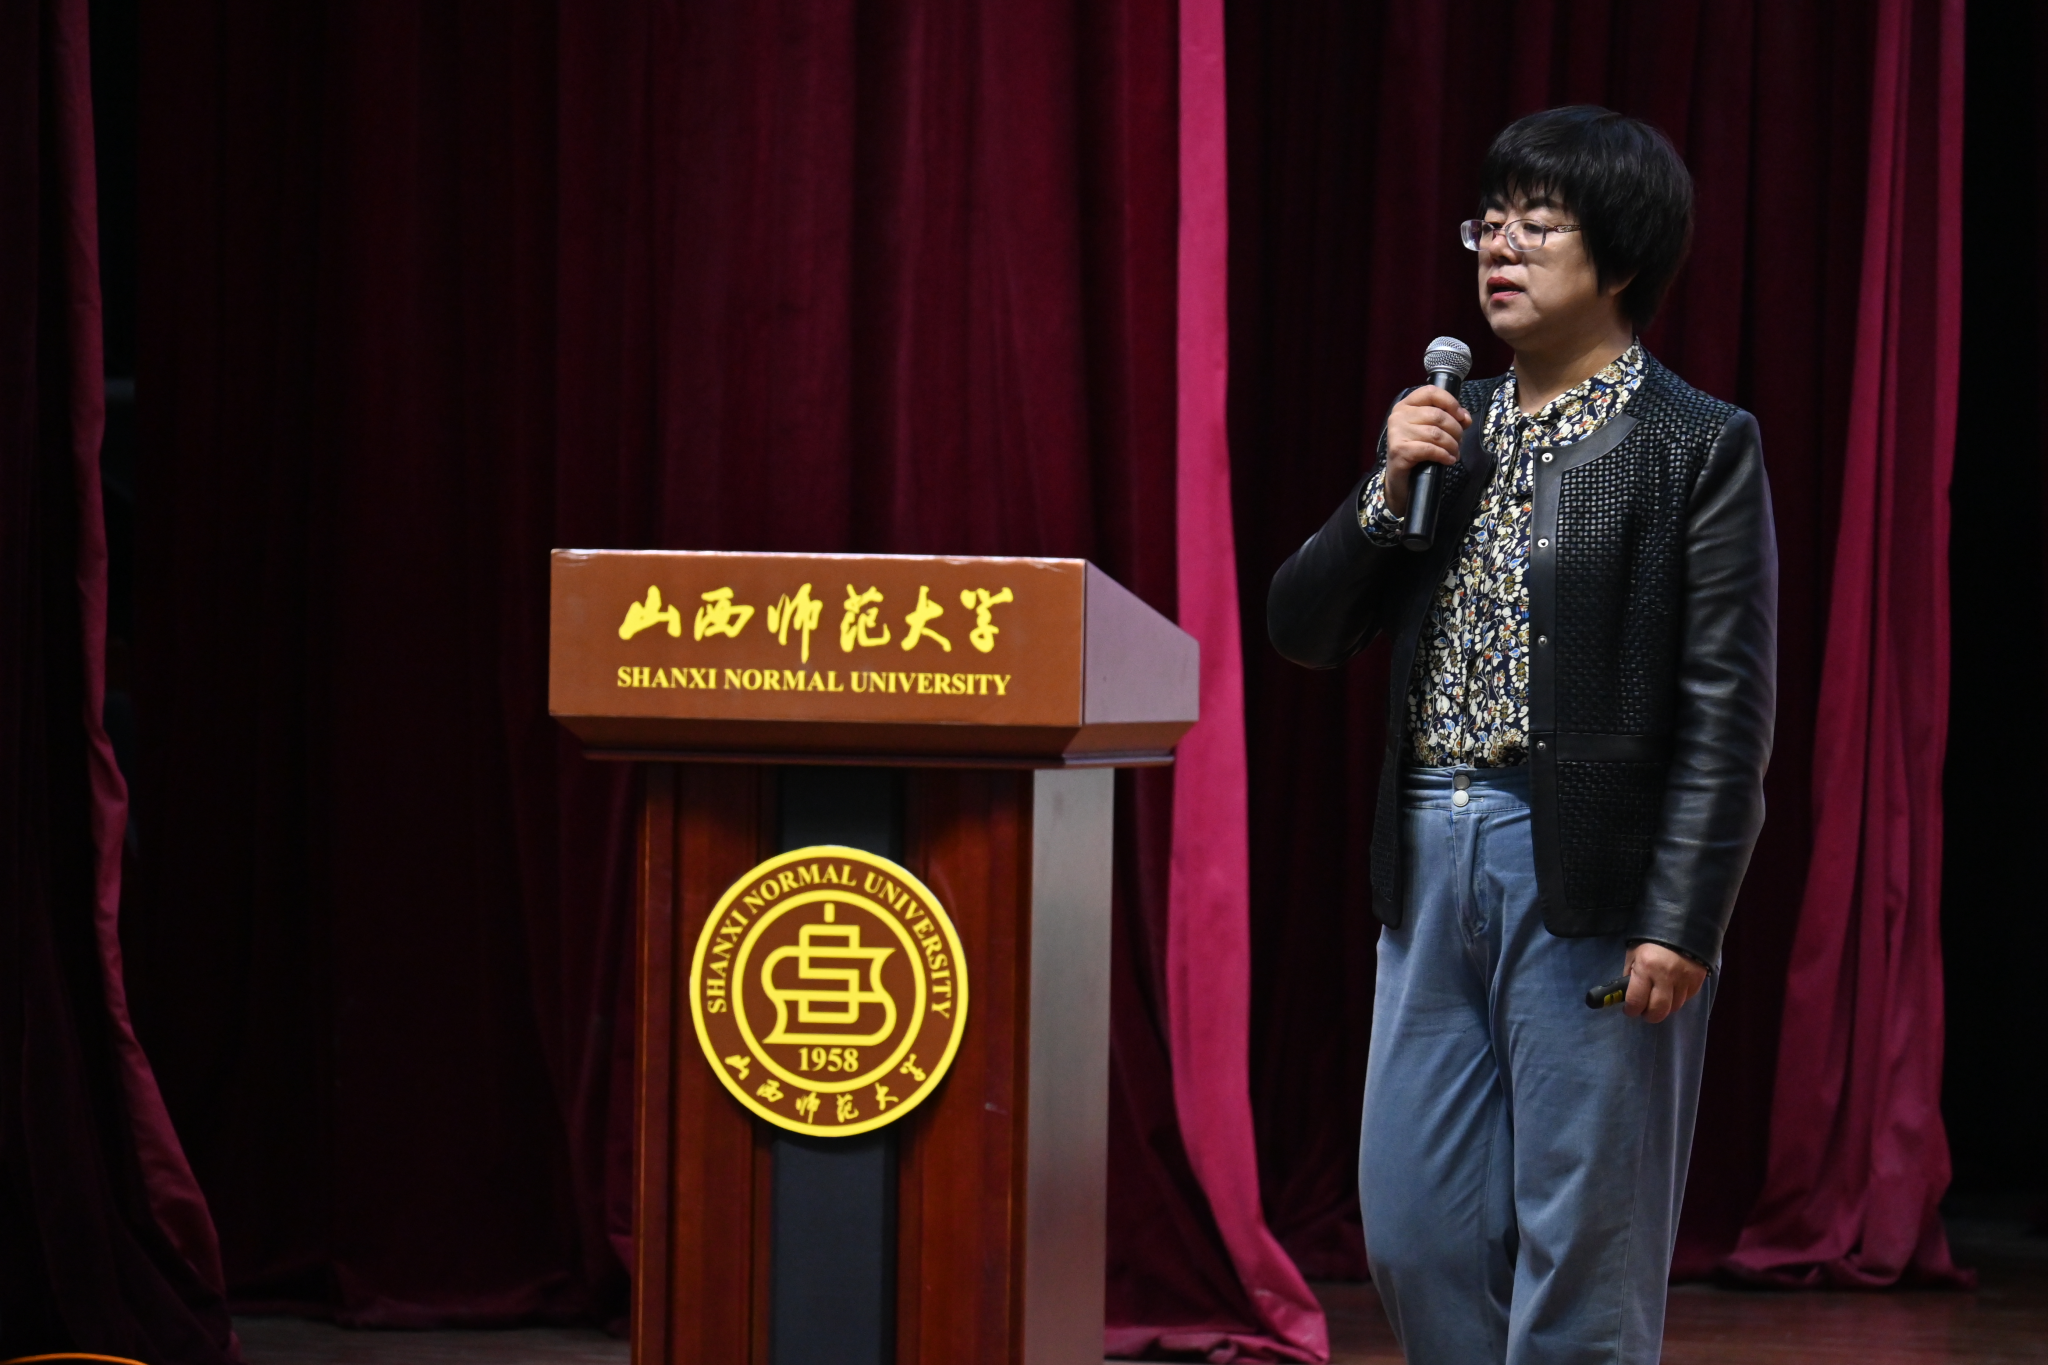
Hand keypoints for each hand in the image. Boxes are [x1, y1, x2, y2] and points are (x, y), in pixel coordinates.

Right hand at [1381, 386, 1470, 517]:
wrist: (1401, 480)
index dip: (1450, 402)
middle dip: (1455, 430)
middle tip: (1458, 442)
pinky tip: (1448, 460)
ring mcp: (1396, 433)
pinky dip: (1444, 455)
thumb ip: (1449, 419)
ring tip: (1454, 453)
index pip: (1431, 392)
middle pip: (1437, 415)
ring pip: (1435, 433)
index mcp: (1406, 405)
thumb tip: (1465, 418)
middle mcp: (1399, 415)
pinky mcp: (1399, 450)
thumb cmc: (1418, 452)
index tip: (1461, 417)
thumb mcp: (1433, 431)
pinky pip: (1429, 449)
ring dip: (1451, 445)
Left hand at [1622, 943, 1706, 1023]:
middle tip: (1644, 1010)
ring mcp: (1684, 980)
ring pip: (1674, 1007)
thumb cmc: (1652, 937)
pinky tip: (1672, 990)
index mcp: (1646, 967)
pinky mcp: (1698, 980)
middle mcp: (1666, 976)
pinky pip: (1687, 999)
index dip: (1631, 1010)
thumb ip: (1631, 974)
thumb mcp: (1634, 953)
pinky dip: (1678, 999)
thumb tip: (1628, 993)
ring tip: (1658, 998)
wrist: (1683, 923)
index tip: (1629, 1010)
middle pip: (1658, 1011)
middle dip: (1649, 1015)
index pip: (1636, 1001)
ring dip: (1664, 1007)